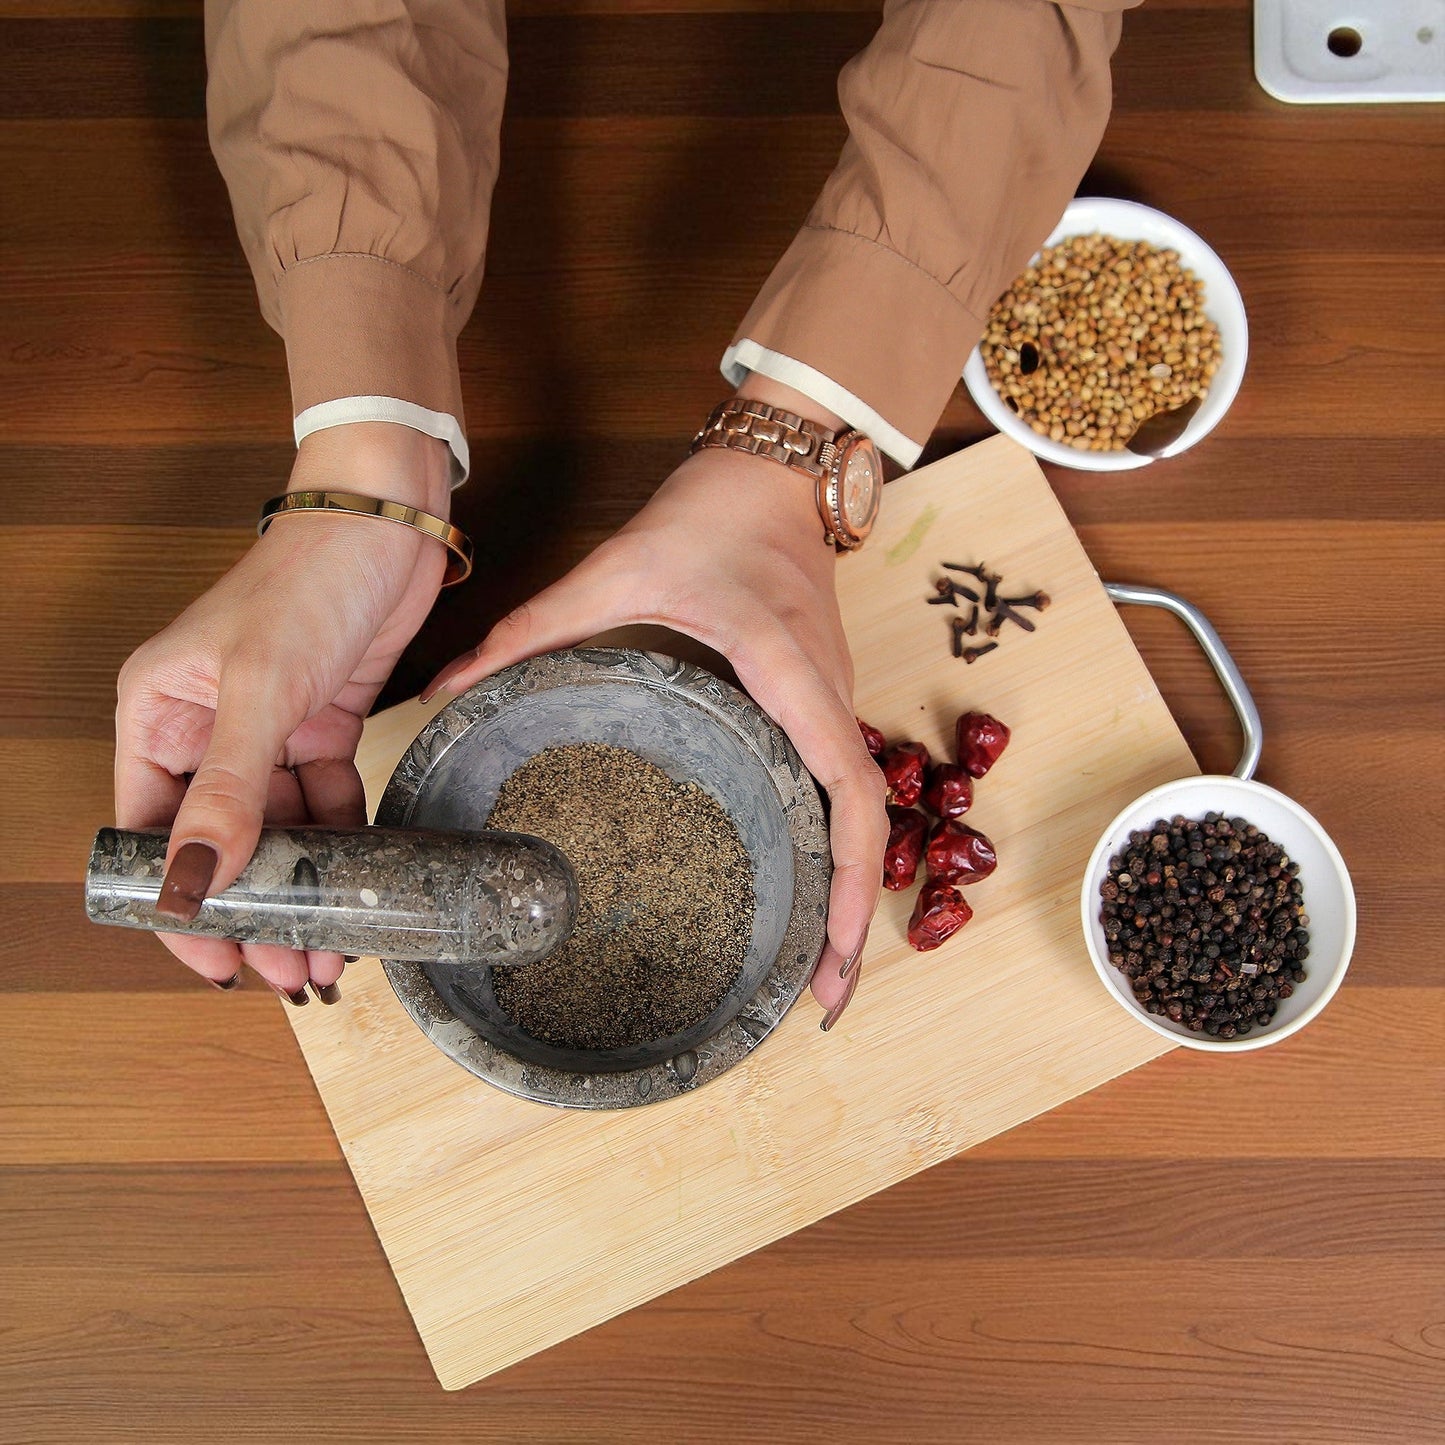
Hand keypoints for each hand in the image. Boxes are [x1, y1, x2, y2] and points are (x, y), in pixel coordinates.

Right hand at [114, 424, 452, 999]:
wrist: (389, 523)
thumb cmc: (307, 579)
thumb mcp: (261, 689)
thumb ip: (229, 789)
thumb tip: (193, 879)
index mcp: (157, 713)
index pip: (150, 829)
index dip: (177, 900)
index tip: (215, 959)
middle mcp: (205, 727)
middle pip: (219, 842)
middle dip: (253, 911)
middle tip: (290, 972)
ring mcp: (267, 731)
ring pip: (278, 833)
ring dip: (305, 892)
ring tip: (331, 953)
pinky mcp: (322, 727)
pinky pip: (326, 805)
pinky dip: (343, 848)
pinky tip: (363, 891)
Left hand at [424, 383, 887, 1026]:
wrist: (773, 470)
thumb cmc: (713, 515)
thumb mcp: (615, 571)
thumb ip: (529, 630)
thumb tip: (446, 689)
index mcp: (791, 681)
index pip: (848, 798)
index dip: (849, 888)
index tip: (830, 963)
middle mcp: (827, 702)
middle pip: (866, 831)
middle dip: (851, 922)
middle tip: (816, 1005)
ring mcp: (832, 703)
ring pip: (860, 815)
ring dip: (847, 891)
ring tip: (813, 970)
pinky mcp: (819, 702)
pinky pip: (841, 787)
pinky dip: (835, 847)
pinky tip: (801, 885)